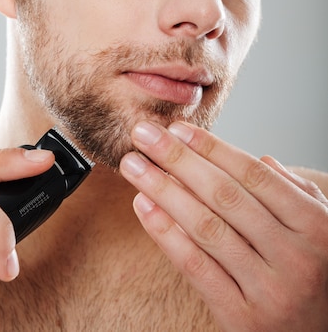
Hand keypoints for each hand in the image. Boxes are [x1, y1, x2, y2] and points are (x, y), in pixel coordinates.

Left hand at [120, 121, 327, 331]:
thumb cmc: (316, 276)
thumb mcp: (320, 230)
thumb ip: (294, 192)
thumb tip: (260, 159)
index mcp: (315, 225)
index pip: (253, 175)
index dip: (212, 148)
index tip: (177, 128)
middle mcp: (295, 256)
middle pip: (224, 195)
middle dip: (178, 159)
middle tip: (143, 134)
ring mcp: (269, 290)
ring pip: (206, 227)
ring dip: (162, 189)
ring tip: (133, 165)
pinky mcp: (242, 319)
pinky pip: (196, 267)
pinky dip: (165, 233)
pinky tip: (142, 206)